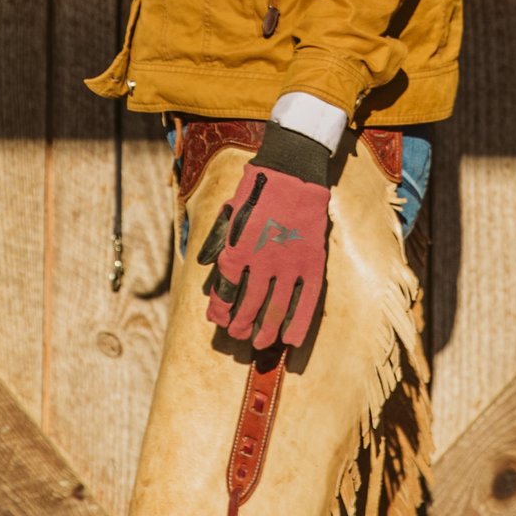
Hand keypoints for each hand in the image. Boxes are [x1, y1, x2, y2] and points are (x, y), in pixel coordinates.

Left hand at [201, 161, 332, 352]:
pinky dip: (298, 323)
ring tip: (262, 344)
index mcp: (238, 250)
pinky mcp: (312, 263)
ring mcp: (289, 264)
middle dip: (242, 325)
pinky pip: (306, 301)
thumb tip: (203, 266)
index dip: (221, 311)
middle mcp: (261, 262)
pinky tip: (292, 339)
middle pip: (249, 305)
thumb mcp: (229, 212)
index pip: (226, 292)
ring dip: (267, 331)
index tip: (220, 321)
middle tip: (240, 336)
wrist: (293, 172)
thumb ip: (216, 241)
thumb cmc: (256, 191)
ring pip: (276, 309)